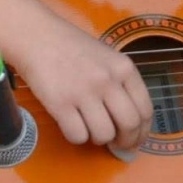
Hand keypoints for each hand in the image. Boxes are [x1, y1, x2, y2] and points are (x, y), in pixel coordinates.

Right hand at [11, 12, 153, 152]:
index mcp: (124, 68)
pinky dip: (77, 137)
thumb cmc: (73, 49)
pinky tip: (72, 125)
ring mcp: (84, 92)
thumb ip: (121, 85)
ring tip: (89, 128)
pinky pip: (78, 136)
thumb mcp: (108, 58)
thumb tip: (131, 125)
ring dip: (98, 139)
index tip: (135, 141)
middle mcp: (107, 80)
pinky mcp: (60, 104)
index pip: (145, 110)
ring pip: (104, 134)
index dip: (142, 132)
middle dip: (125, 142)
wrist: (38, 37)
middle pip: (129, 125)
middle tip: (116, 145)